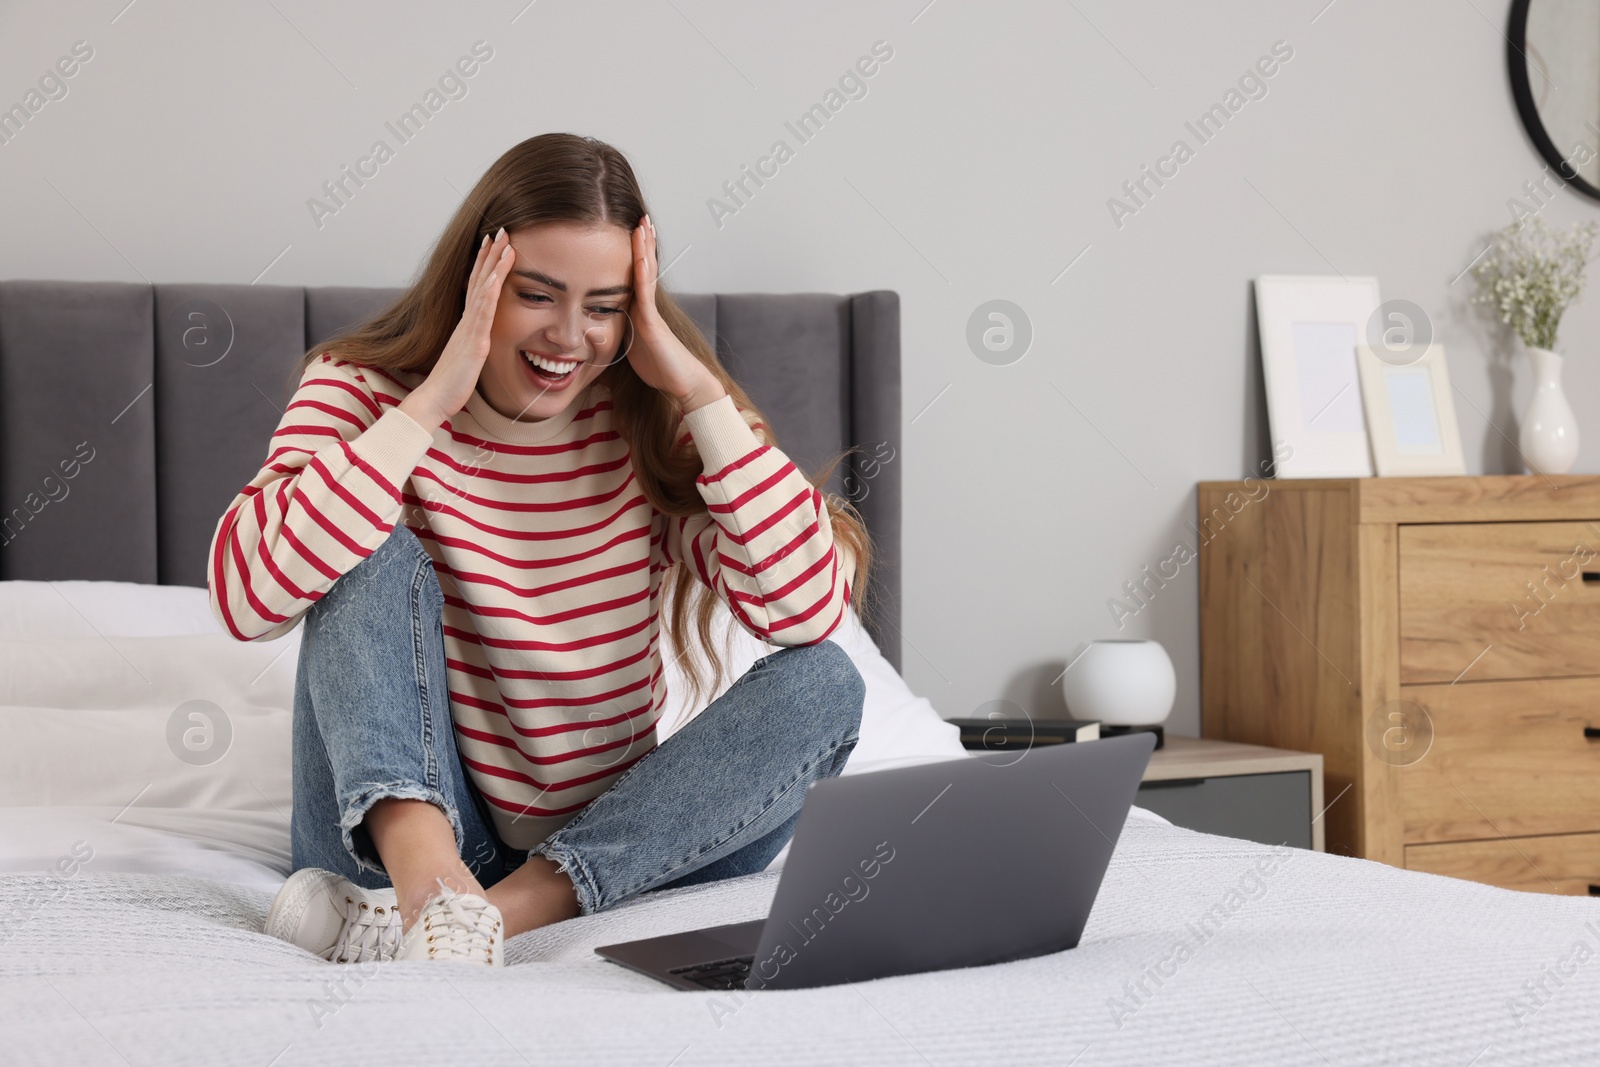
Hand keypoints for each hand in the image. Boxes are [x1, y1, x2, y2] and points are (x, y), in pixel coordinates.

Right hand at [400, 228, 513, 430]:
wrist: (434, 399)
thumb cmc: (450, 383)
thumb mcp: (465, 356)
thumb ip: (472, 342)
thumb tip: (478, 336)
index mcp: (466, 324)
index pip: (477, 286)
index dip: (485, 263)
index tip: (493, 242)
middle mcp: (467, 321)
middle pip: (480, 280)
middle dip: (491, 254)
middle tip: (502, 230)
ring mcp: (470, 330)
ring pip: (483, 290)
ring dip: (494, 265)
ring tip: (504, 243)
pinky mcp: (474, 343)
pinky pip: (483, 314)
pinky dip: (490, 293)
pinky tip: (497, 276)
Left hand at [626, 215, 725, 412]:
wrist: (682, 383)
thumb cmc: (658, 367)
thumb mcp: (628, 347)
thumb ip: (612, 334)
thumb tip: (589, 329)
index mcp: (640, 310)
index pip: (635, 274)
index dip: (635, 252)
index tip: (630, 230)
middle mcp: (647, 306)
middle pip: (644, 267)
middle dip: (642, 242)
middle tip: (641, 216)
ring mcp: (651, 312)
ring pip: (647, 274)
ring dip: (645, 248)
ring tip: (644, 224)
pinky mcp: (653, 324)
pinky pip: (646, 295)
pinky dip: (643, 274)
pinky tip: (641, 256)